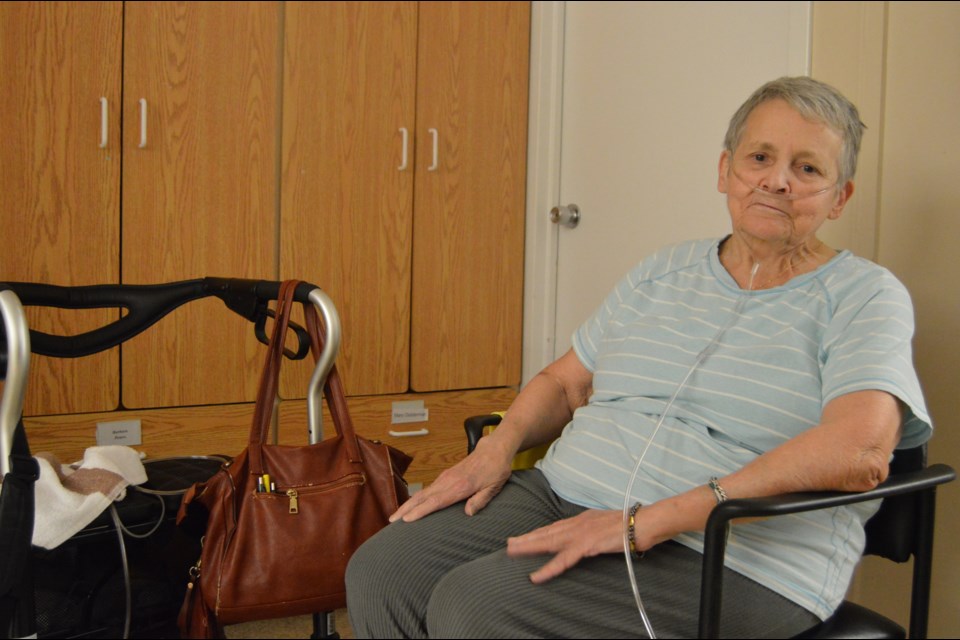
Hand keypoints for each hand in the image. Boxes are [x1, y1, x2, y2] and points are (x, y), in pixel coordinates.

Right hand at [389, 435, 514, 522]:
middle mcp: (449, 481)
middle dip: (406, 508)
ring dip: (409, 503)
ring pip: (423, 492)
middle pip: (423, 496)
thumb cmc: (496, 469)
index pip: (436, 501)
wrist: (493, 449)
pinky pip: (428, 489)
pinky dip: (417, 498)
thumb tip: (468, 513)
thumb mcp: (495, 486)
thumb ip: (481, 500)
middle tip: (392, 520)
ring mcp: (446, 477)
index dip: (420, 511)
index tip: (407, 519)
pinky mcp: (446, 476)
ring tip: (397, 515)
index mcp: (460, 486)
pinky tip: (412, 505)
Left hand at [506, 509, 624, 583]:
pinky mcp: (586, 545)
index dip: (539, 532)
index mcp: (583, 519)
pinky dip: (547, 569)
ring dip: (529, 548)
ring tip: (513, 552)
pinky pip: (563, 560)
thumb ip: (596, 529)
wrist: (645, 522)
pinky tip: (536, 576)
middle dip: (527, 538)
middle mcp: (578, 523)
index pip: (555, 526)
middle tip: (509, 543)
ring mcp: (580, 534)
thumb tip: (591, 536)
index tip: (525, 536)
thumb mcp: (608, 524)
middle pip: (547, 532)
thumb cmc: (632, 524)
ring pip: (549, 542)